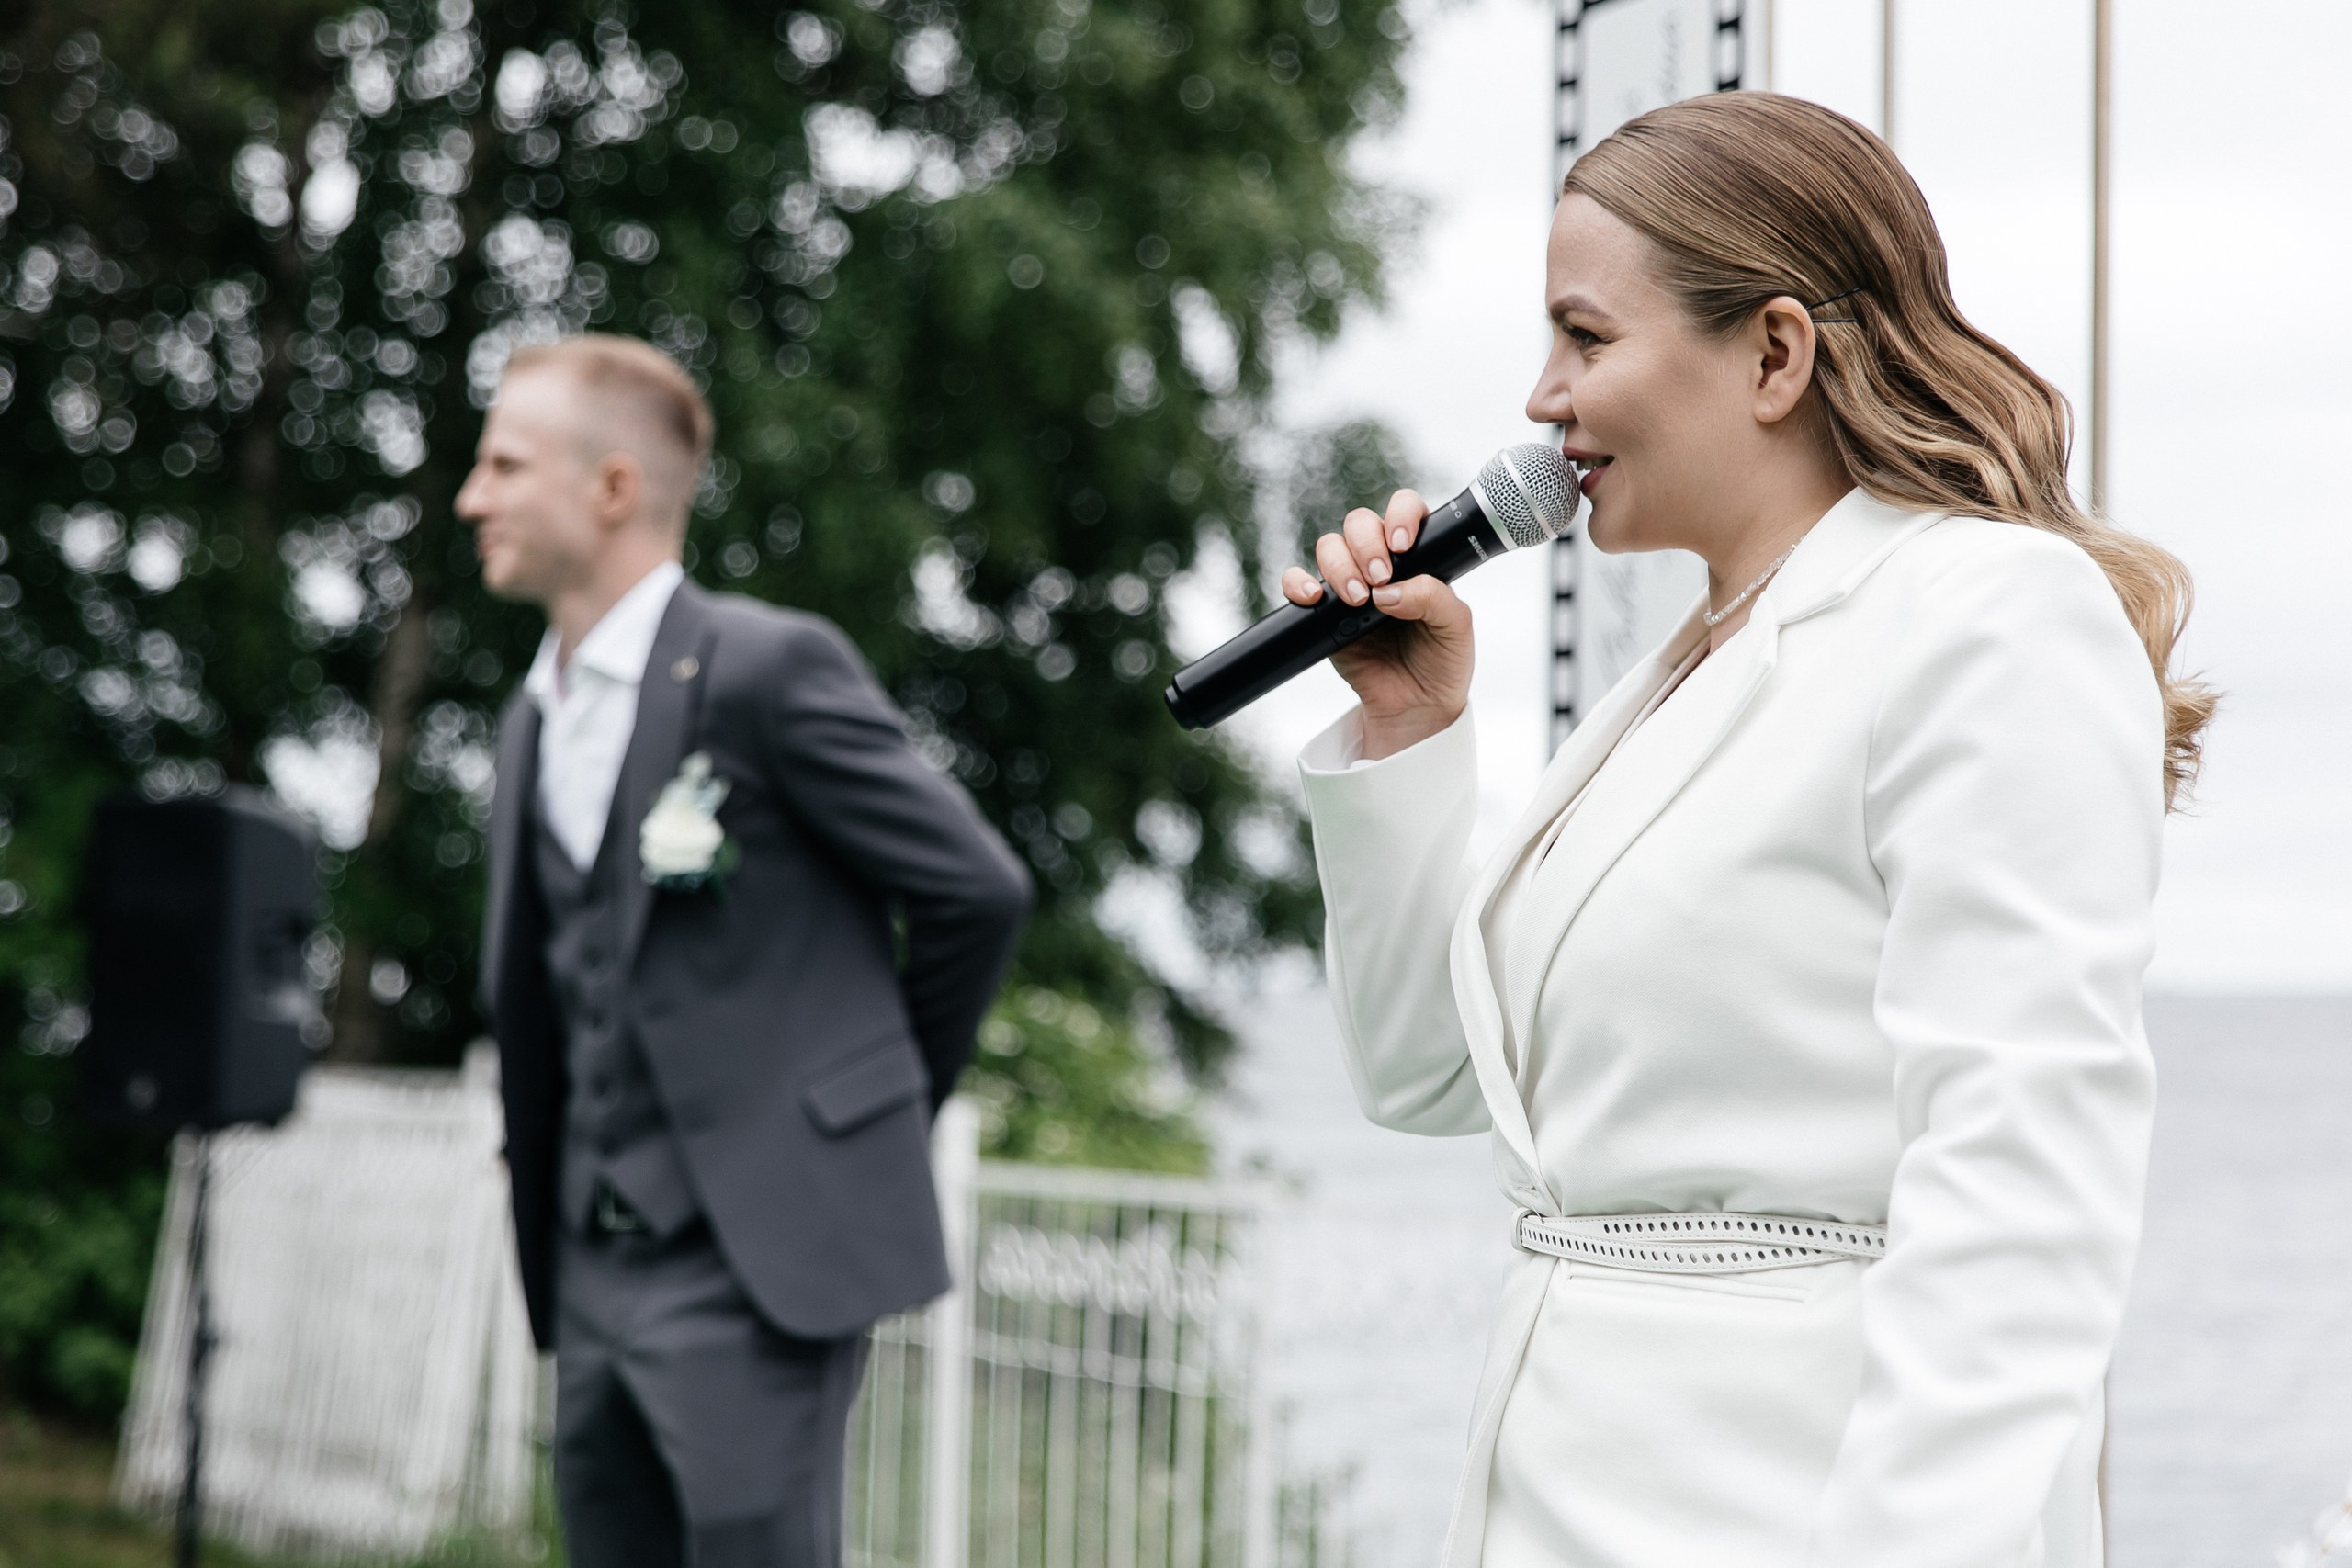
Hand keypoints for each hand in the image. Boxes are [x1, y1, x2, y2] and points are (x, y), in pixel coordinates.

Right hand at [1280, 488, 1472, 759]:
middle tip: (1380, 578)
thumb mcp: (1455, 627)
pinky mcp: (1324, 612)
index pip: (1405, 511)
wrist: (1416, 708)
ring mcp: (1350, 584)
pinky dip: (1299, 583)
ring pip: (1330, 546)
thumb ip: (1433, 598)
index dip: (1400, 515)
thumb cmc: (1442, 662)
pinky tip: (1315, 598)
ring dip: (1340, 565)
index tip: (1402, 544)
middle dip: (1367, 545)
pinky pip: (1298, 583)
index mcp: (1418, 557)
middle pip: (1360, 523)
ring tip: (1359, 600)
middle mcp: (1382, 564)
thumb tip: (1389, 591)